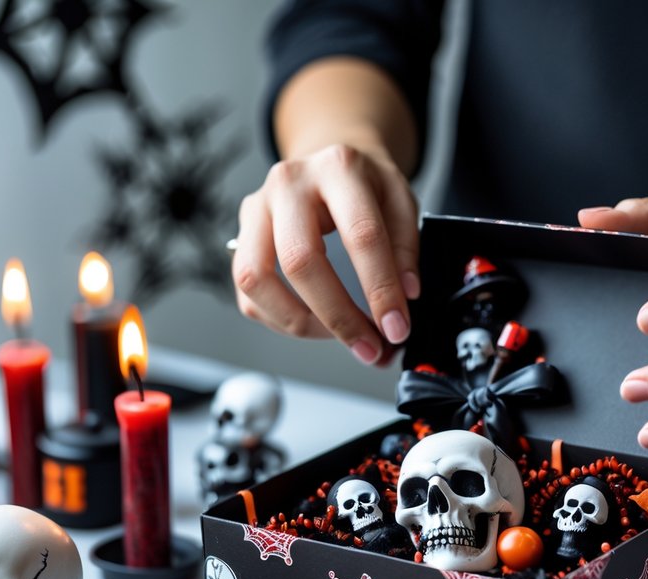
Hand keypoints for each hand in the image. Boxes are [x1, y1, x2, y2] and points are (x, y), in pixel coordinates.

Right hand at [231, 143, 420, 366]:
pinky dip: (279, 320)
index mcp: (338, 167)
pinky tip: (313, 325)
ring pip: (257, 280)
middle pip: (300, 261)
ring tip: (337, 337)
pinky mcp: (241, 237)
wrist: (329, 163)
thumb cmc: (364, 185)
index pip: (361, 235)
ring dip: (300, 323)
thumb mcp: (401, 201)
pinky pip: (248, 293)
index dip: (380, 290)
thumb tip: (403, 296)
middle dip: (338, 316)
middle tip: (368, 345)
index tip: (396, 327)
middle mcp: (289, 184)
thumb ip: (406, 248)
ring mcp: (256, 209)